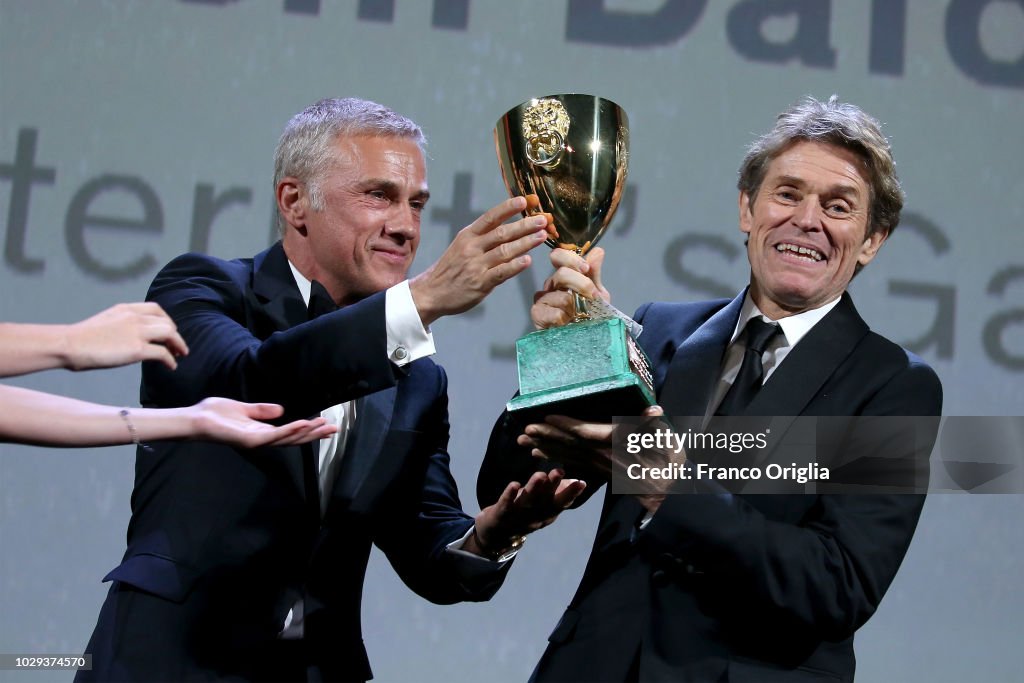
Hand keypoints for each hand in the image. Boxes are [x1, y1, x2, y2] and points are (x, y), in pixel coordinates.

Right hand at [64, 303, 188, 370]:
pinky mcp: (137, 349)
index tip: (169, 330)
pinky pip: (163, 353)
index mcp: (126, 309)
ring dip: (178, 345)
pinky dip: (170, 360)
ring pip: (170, 334)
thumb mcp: (105, 321)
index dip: (166, 320)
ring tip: (180, 355)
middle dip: (175, 334)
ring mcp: (137, 332)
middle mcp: (135, 317)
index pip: (155, 309)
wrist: (69, 344)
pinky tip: (171, 366)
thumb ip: (122, 324)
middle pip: (167, 323)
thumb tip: (131, 337)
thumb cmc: (81, 338)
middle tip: (177, 346)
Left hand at [189, 398, 337, 447]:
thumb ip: (261, 410)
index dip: (308, 430)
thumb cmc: (214, 414)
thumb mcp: (242, 408)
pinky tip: (304, 424)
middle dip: (315, 434)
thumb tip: (281, 410)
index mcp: (261, 432)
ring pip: (289, 438)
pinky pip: (275, 435)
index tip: (325, 424)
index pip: (290, 433)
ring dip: (308, 432)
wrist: (196, 419)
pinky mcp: (251, 439)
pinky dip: (290, 430)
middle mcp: (262, 439)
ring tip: (325, 426)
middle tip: (335, 429)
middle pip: (294, 439)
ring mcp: (257, 441)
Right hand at [409, 196, 549, 326]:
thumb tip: (512, 227)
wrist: (431, 292)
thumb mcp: (461, 246)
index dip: (508, 208)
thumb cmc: (451, 269)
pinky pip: (501, 272)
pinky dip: (515, 266)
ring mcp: (476, 266)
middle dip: (525, 225)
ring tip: (542, 236)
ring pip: (505, 251)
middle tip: (543, 219)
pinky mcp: (480, 283)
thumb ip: (483, 237)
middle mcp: (471, 248)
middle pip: (502, 233)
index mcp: (467, 235)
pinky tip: (528, 260)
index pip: (490, 217)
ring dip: (526, 243)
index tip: (525, 200)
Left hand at [468, 469, 585, 557]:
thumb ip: (560, 493)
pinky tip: (514, 484)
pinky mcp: (501, 514)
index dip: (571, 494)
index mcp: (546, 513)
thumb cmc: (525, 513)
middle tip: (559, 471)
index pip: (561, 503)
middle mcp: (534, 516)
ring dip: (533, 488)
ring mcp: (517, 516)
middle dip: (552, 486)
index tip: (581, 483)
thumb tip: (579, 481)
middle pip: (545, 501)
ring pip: (527, 501)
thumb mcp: (545, 505)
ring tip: (540, 475)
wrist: (497, 536)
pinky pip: (505, 504)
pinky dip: (509, 495)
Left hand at [520, 406, 675, 513]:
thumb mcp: (663, 439)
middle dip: (545, 436)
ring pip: (566, 453)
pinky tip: (538, 454)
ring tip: (523, 442)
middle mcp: (602, 455)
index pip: (585, 432)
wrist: (664, 488)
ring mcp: (597, 464)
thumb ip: (654, 425)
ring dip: (543, 446)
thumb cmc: (664, 459)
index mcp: (614, 443)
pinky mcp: (596, 470)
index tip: (546, 416)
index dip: (566, 425)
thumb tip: (655, 411)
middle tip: (523, 432)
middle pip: (568, 443)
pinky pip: (570, 462)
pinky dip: (552, 456)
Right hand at [531, 247, 610, 328]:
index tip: (586, 269)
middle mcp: (551, 286)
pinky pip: (554, 312)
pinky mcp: (538, 315)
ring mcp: (543, 300)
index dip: (571, 259)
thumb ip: (595, 273)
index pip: (558, 256)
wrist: (588, 341)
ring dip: (576, 307)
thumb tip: (598, 251)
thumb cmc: (590, 318)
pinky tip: (567, 324)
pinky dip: (565, 318)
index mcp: (563, 276)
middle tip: (592, 296)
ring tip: (579, 317)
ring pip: (560, 295)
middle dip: (582, 284)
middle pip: (561, 274)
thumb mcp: (598, 295)